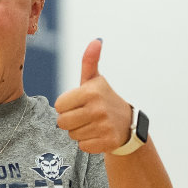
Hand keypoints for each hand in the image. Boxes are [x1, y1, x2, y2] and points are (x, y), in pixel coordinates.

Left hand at [54, 39, 132, 153]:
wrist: (128, 123)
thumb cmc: (104, 99)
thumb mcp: (95, 80)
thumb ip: (90, 61)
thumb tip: (96, 40)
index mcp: (90, 91)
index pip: (58, 106)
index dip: (66, 106)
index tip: (79, 104)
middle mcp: (97, 108)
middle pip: (62, 123)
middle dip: (70, 121)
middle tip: (84, 116)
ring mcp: (104, 126)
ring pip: (72, 135)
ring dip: (80, 132)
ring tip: (92, 125)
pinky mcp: (108, 142)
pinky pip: (83, 146)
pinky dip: (89, 143)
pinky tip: (98, 135)